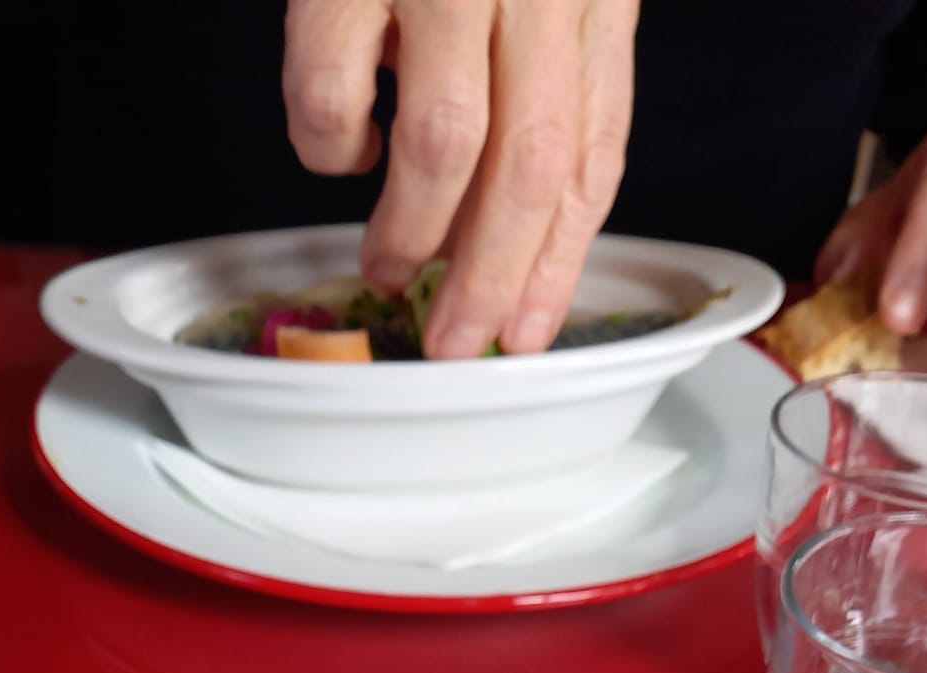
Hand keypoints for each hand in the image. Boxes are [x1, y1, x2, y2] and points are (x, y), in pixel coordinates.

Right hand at [282, 0, 637, 357]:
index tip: (527, 328)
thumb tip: (483, 227)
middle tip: (456, 339)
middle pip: (531, 163)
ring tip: (389, 267)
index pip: (593, 146)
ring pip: (443, 145)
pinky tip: (344, 147)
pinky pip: (332, 98)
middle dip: (491, 275)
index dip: (560, 256)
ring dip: (412, 230)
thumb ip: (527, 79)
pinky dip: (333, 147)